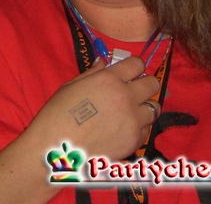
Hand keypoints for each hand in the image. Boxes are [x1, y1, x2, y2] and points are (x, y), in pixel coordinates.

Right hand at [24, 57, 160, 160]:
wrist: (57, 148)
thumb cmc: (56, 114)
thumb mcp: (70, 87)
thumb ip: (91, 73)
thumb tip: (102, 62)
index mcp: (109, 79)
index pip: (136, 64)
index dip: (134, 66)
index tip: (129, 72)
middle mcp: (126, 96)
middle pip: (152, 84)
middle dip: (145, 85)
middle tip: (134, 91)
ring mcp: (133, 119)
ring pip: (154, 108)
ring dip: (144, 108)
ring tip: (131, 113)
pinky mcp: (134, 140)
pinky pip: (146, 129)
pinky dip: (139, 128)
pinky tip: (124, 130)